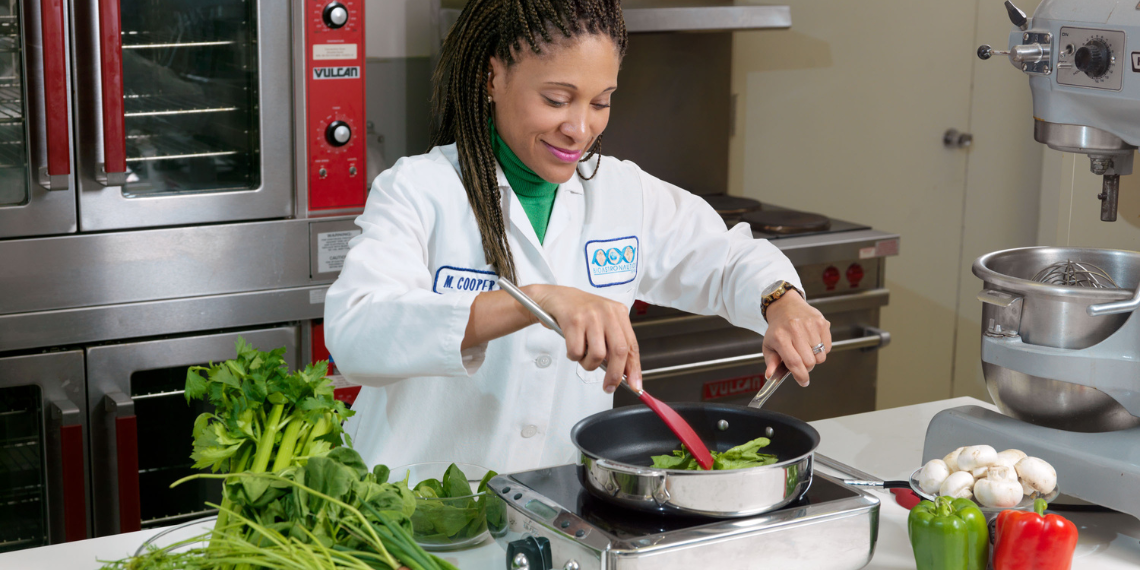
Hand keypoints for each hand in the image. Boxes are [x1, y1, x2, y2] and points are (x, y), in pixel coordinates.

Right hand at [526, 284, 641, 393]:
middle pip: (619, 351)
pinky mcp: (573, 320)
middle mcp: (607, 312)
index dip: (634, 368)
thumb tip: (624, 372)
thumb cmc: (580, 313)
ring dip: (589, 364)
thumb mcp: (603, 322)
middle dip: (615, 374)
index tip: (635, 385)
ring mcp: (590, 316)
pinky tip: (571, 347)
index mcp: (619, 313)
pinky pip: (577, 351)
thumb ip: (613, 343)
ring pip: (598, 354)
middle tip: (609, 386)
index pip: (632, 345)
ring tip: (582, 357)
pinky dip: (573, 356)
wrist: (556, 297)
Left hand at [762, 291, 829, 386]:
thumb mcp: (768, 345)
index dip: (800, 376)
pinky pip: (828, 347)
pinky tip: (813, 342)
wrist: (786, 306)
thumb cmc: (778, 329)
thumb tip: (770, 375)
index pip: (794, 362)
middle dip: (806, 367)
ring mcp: (810, 325)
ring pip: (820, 356)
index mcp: (780, 337)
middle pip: (809, 362)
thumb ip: (771, 362)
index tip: (803, 382)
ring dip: (815, 358)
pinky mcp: (822, 323)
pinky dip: (822, 350)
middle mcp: (795, 330)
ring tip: (806, 349)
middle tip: (801, 361)